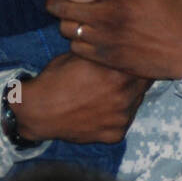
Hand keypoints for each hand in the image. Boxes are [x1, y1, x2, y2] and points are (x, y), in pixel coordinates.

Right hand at [10, 52, 150, 143]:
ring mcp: (122, 117)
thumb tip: (123, 46)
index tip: (133, 61)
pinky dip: (115, 116)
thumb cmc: (56, 79)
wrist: (38, 112)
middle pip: (143, 84)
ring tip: (106, 95)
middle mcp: (126, 95)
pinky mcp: (116, 134)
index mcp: (119, 73)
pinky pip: (124, 122)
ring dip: (127, 98)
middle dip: (135, 80)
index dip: (138, 62)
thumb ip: (106, 54)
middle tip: (119, 78)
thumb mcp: (81, 57)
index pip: (143, 65)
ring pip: (136, 103)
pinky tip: (99, 111)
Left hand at [46, 0, 181, 80]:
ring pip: (66, 28)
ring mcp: (105, 39)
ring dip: (64, 19)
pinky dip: (75, 40)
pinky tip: (82, 35)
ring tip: (70, 16)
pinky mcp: (107, 58)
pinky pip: (76, 48)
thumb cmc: (178, 12)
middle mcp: (107, 16)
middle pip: (62, 5)